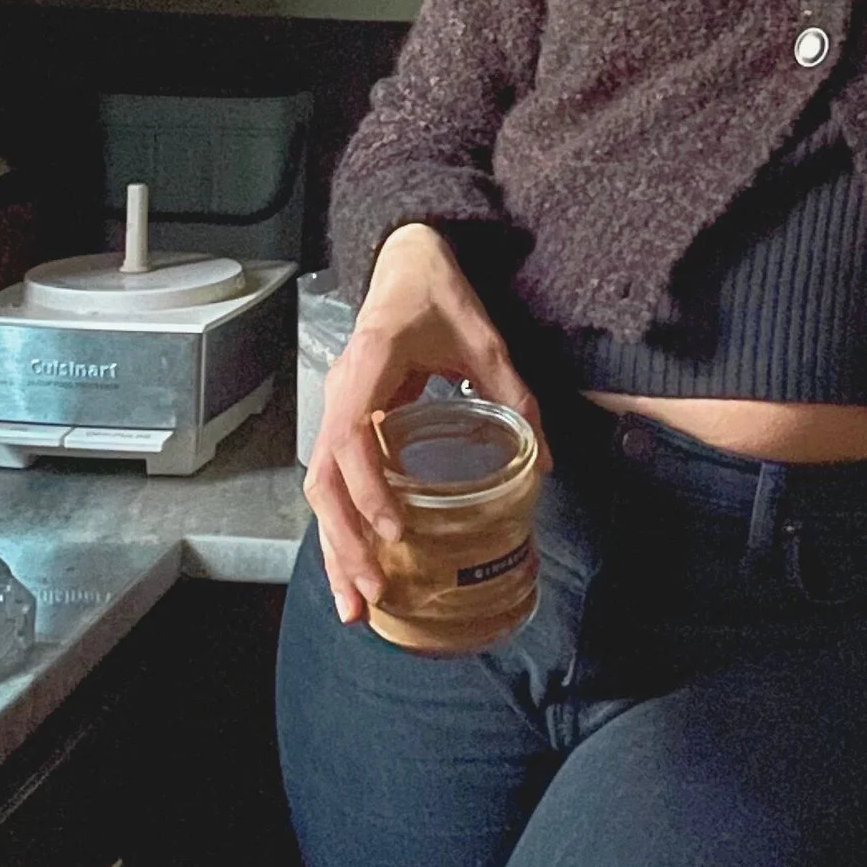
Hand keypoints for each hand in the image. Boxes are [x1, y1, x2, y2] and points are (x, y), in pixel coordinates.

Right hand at [302, 223, 545, 624]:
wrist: (406, 261)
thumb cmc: (439, 296)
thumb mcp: (485, 339)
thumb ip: (515, 396)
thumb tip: (544, 462)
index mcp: (369, 367)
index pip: (351, 437)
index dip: (368, 488)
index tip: (394, 529)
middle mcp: (341, 394)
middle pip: (324, 480)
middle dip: (343, 542)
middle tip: (371, 592)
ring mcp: (337, 411)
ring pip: (322, 491)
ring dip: (336, 550)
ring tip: (357, 605)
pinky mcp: (347, 426)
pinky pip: (336, 485)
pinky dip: (344, 531)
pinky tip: (360, 571)